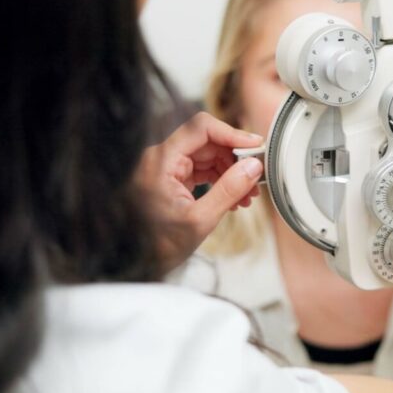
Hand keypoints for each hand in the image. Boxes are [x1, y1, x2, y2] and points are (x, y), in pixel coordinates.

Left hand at [135, 112, 263, 274]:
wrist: (135, 264)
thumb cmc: (156, 246)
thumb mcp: (200, 220)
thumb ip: (228, 190)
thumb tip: (253, 167)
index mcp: (161, 161)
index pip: (201, 128)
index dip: (231, 133)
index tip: (255, 146)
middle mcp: (161, 158)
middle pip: (207, 142)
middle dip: (235, 158)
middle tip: (256, 175)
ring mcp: (166, 168)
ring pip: (207, 156)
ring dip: (231, 171)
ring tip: (247, 194)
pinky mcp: (171, 179)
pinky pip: (201, 170)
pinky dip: (220, 180)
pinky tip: (234, 197)